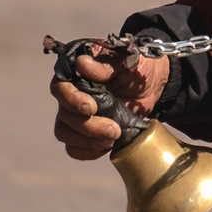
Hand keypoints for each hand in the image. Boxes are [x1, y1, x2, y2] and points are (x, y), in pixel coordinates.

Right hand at [51, 44, 169, 160]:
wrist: (152, 86)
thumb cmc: (137, 67)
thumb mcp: (127, 60)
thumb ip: (106, 63)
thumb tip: (83, 64)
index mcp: (75, 73)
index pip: (60, 88)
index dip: (71, 100)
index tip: (90, 108)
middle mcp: (70, 94)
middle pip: (64, 115)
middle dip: (88, 126)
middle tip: (113, 130)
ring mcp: (75, 115)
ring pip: (64, 133)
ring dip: (87, 141)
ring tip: (113, 139)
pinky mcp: (84, 133)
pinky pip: (73, 148)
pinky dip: (88, 151)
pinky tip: (107, 147)